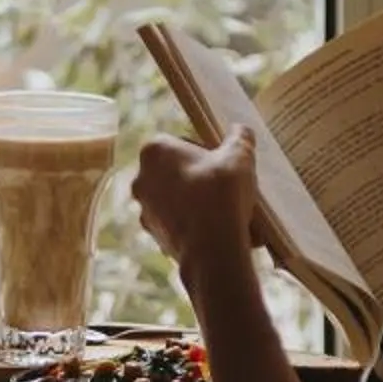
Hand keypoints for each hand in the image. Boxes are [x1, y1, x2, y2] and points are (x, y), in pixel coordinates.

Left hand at [132, 126, 259, 278]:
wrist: (212, 250)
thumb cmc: (221, 195)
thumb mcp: (239, 157)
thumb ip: (239, 138)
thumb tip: (241, 130)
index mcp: (154, 151)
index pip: (181, 141)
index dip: (206, 150)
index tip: (224, 163)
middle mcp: (141, 180)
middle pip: (179, 172)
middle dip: (202, 178)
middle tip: (228, 186)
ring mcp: (146, 211)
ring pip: (180, 200)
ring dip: (201, 203)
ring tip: (230, 211)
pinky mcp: (156, 237)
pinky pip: (181, 225)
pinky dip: (198, 226)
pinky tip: (222, 230)